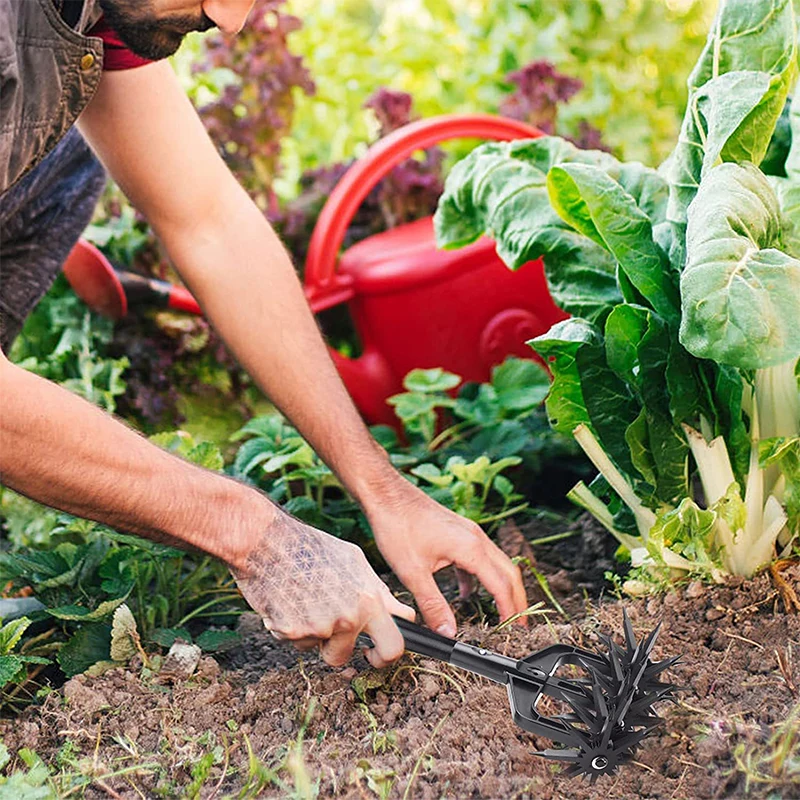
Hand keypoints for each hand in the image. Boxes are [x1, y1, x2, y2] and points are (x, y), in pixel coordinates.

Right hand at [230, 510, 414, 667]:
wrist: (267, 542)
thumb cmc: (310, 546)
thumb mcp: (355, 560)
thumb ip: (375, 589)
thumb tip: (394, 611)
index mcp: (369, 598)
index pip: (398, 640)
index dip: (391, 647)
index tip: (379, 646)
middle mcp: (351, 617)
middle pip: (378, 656)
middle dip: (373, 658)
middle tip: (362, 651)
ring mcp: (323, 628)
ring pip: (327, 649)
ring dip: (320, 636)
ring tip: (307, 603)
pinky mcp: (295, 634)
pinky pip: (300, 642)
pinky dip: (294, 629)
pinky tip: (287, 603)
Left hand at [364, 479, 527, 636]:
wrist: (386, 494)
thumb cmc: (397, 525)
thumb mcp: (413, 572)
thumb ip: (433, 605)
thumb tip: (447, 632)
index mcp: (471, 548)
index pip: (502, 586)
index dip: (510, 611)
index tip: (514, 631)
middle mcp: (476, 538)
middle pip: (508, 573)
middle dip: (517, 601)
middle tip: (520, 626)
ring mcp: (469, 532)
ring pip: (496, 564)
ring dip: (501, 588)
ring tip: (501, 612)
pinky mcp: (458, 531)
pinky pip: (478, 557)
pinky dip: (479, 578)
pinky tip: (465, 593)